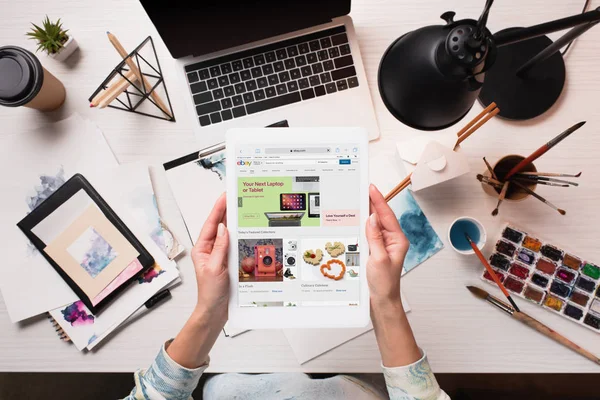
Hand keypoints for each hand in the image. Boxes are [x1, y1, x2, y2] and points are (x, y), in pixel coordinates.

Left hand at [167, 193, 228, 368]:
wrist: (215, 311)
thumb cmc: (210, 293)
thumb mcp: (214, 268)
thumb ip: (220, 247)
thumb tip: (222, 228)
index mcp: (202, 249)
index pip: (210, 224)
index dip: (218, 209)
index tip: (224, 196)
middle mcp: (210, 249)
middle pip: (219, 225)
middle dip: (227, 211)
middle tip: (236, 196)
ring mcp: (220, 255)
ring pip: (228, 234)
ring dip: (235, 222)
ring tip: (242, 208)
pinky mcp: (229, 261)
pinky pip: (236, 245)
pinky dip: (241, 236)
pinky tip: (247, 229)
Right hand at [366, 185, 420, 366]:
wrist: (382, 301)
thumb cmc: (384, 284)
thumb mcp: (378, 259)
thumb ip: (375, 238)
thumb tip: (372, 218)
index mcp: (398, 240)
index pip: (387, 216)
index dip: (379, 200)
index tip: (372, 188)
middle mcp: (392, 240)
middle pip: (381, 217)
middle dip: (372, 203)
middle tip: (362, 189)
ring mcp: (383, 245)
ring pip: (374, 224)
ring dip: (367, 213)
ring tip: (358, 199)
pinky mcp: (375, 250)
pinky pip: (369, 234)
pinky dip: (362, 225)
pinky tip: (356, 220)